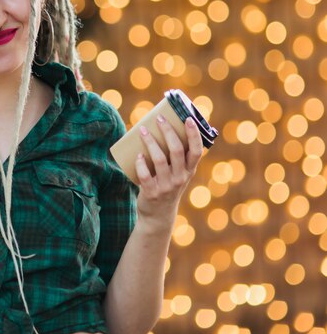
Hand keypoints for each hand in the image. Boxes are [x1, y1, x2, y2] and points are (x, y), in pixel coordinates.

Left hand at [134, 115, 203, 232]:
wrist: (158, 215)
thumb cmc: (167, 186)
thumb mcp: (178, 174)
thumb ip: (176, 157)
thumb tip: (163, 127)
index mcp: (189, 171)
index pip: (196, 151)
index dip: (194, 134)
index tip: (188, 118)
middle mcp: (180, 178)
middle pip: (177, 150)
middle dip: (168, 131)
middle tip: (159, 118)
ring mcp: (166, 186)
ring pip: (159, 159)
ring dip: (150, 142)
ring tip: (142, 130)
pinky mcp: (151, 192)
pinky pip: (145, 175)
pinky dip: (140, 163)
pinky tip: (137, 155)